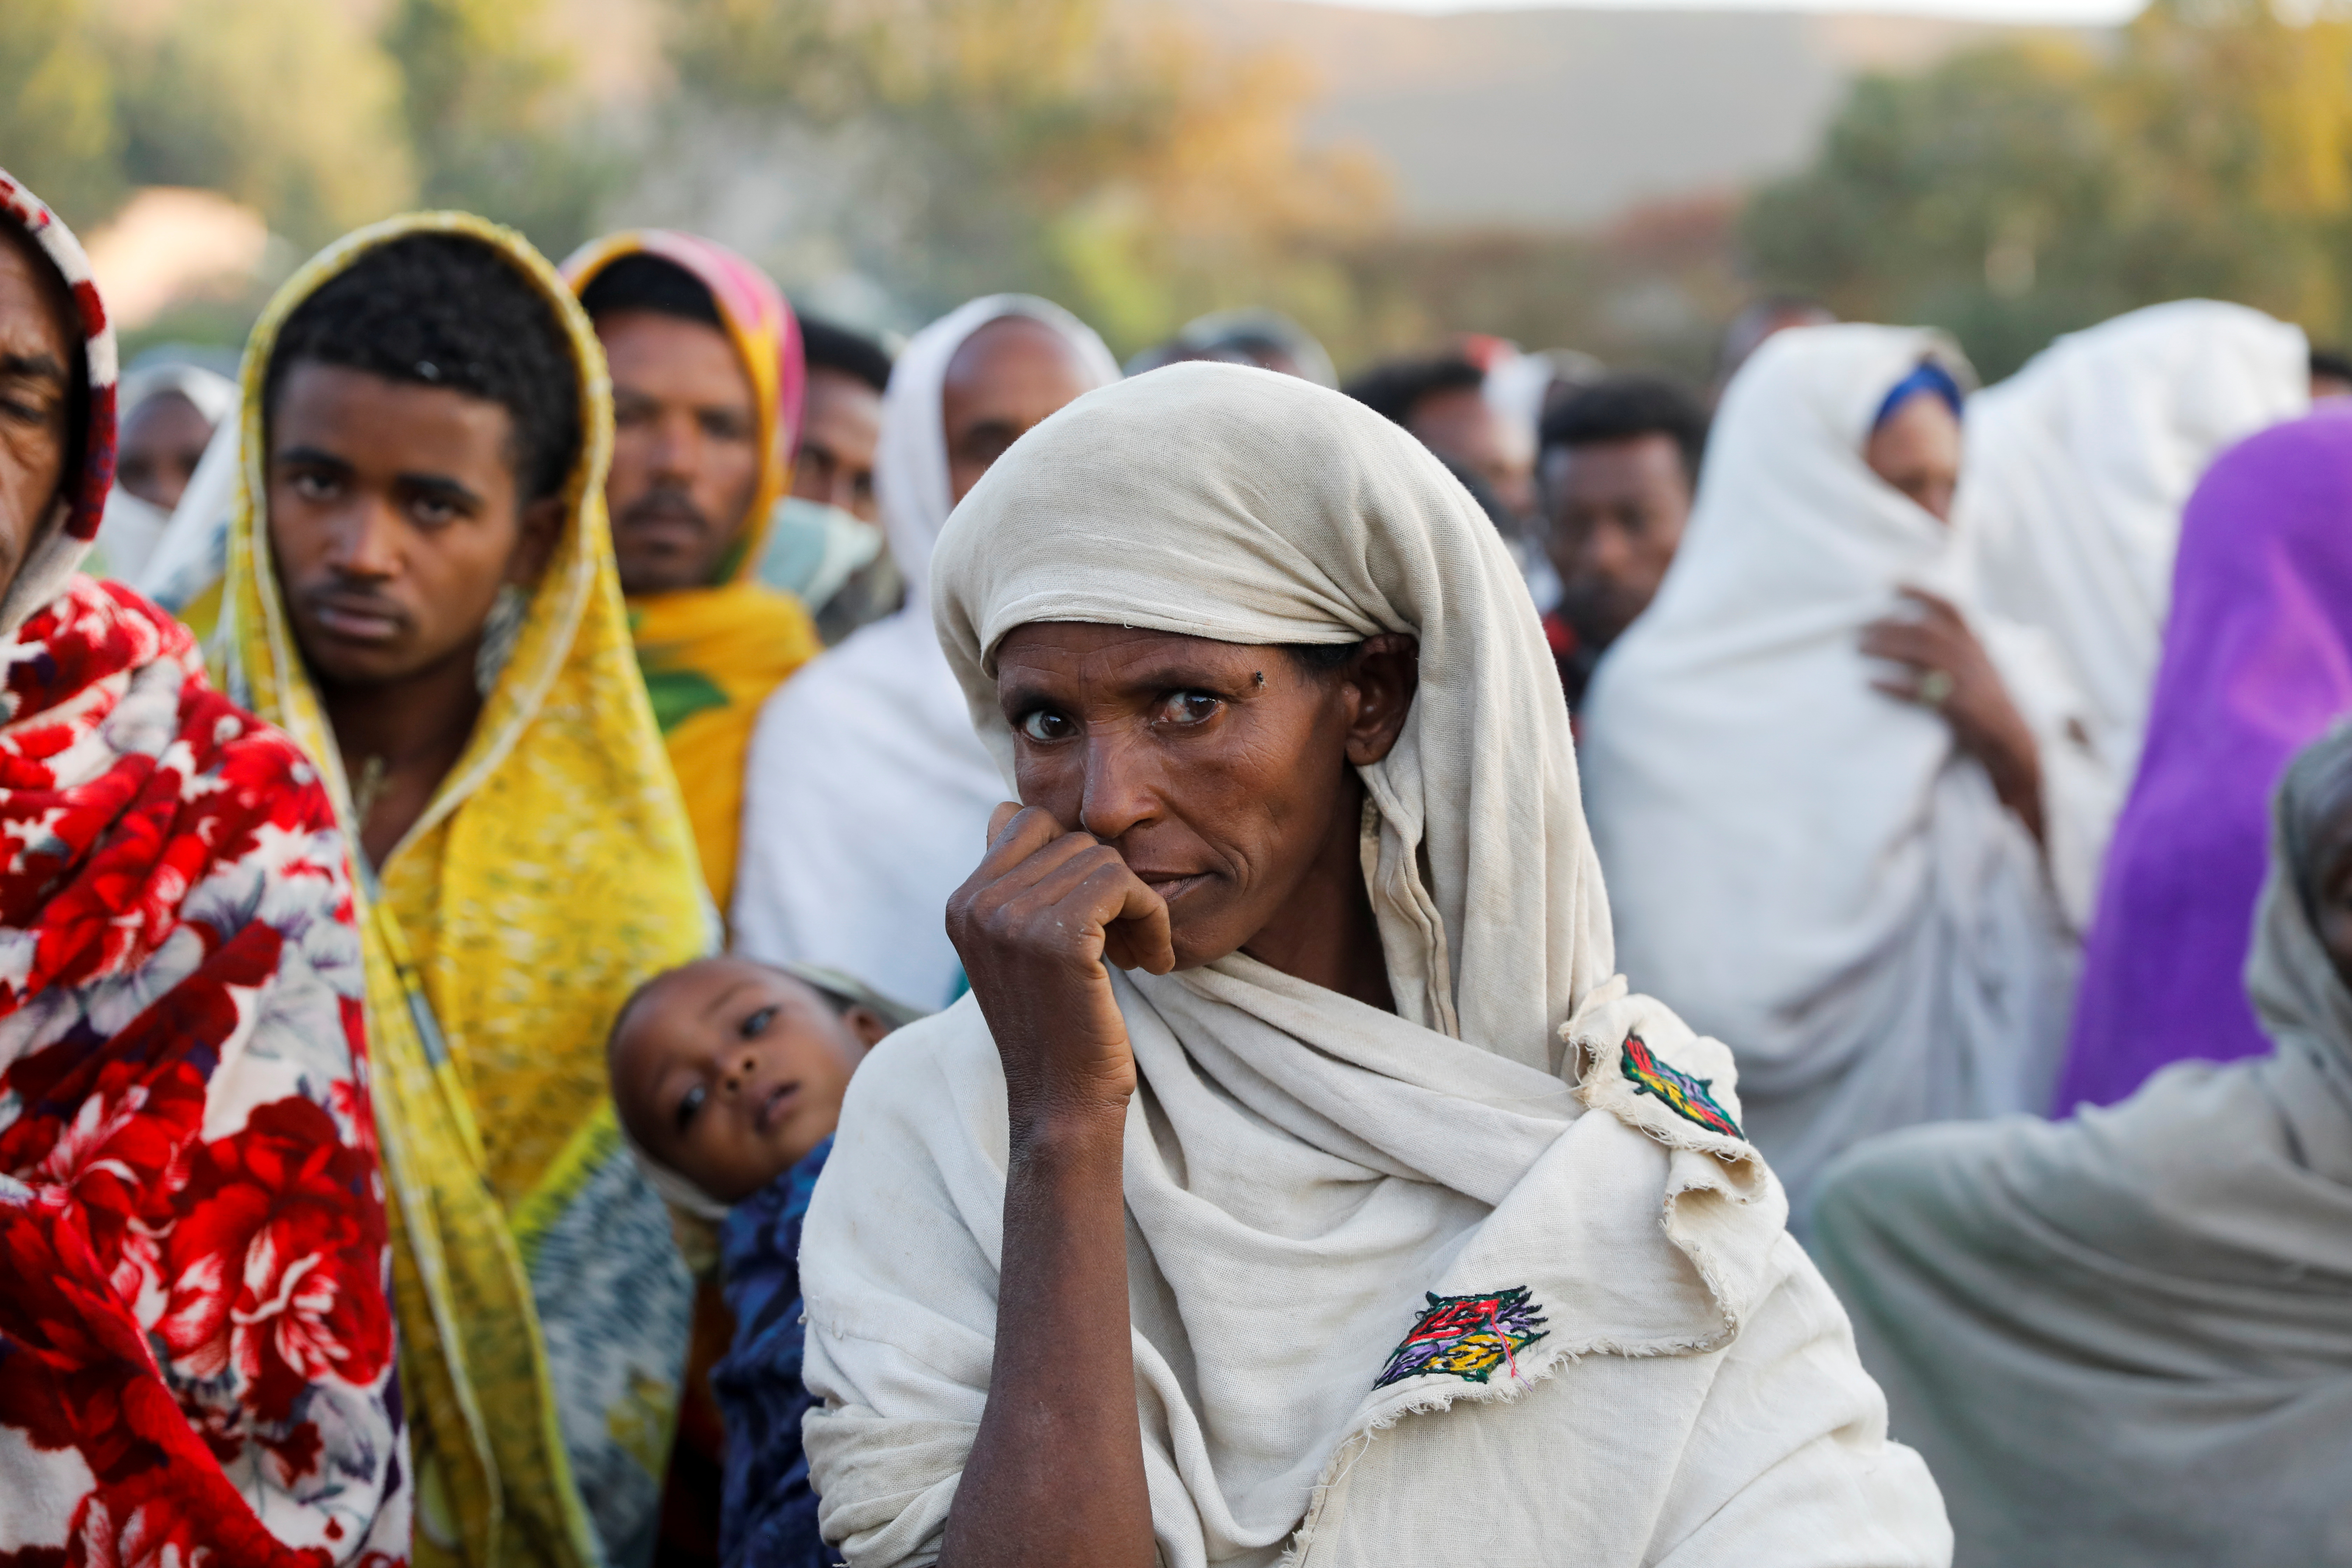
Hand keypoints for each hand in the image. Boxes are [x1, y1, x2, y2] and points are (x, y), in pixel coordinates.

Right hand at [946, 804, 1175, 1130]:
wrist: (1061, 1104)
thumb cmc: (1054, 1027)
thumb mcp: (1016, 949)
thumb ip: (1012, 882)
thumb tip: (1010, 809)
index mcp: (962, 903)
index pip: (1025, 821)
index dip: (1073, 860)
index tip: (1093, 916)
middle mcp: (977, 904)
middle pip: (1073, 839)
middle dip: (1110, 886)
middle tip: (1125, 941)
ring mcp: (1013, 919)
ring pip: (1103, 858)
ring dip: (1136, 905)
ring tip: (1135, 955)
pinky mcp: (1059, 938)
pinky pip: (1124, 882)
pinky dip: (1152, 917)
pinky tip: (1150, 963)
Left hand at [1861, 587, 2044, 842]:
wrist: (2015, 750)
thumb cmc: (1989, 712)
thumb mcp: (1978, 673)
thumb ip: (1957, 653)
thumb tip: (1918, 636)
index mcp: (1979, 647)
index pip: (1952, 609)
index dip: (1922, 592)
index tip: (1891, 583)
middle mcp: (1975, 659)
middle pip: (1927, 629)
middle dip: (1891, 624)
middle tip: (1858, 629)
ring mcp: (1970, 683)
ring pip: (1922, 653)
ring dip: (1887, 647)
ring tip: (1858, 647)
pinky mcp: (1961, 710)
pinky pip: (1921, 692)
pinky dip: (1893, 685)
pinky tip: (1869, 683)